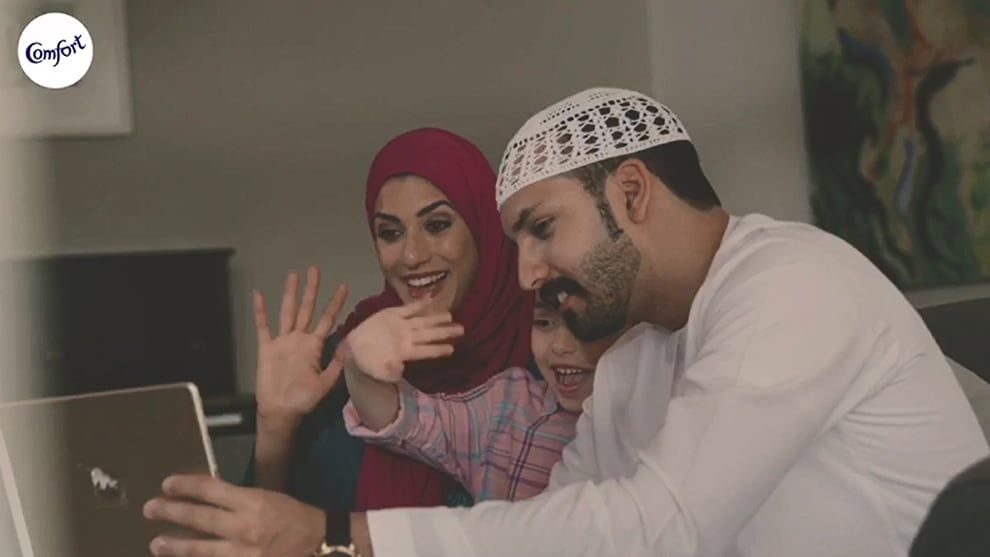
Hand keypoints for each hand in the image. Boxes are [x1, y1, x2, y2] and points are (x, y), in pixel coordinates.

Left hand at [143, 475, 324, 556]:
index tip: (167, 484)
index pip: (211, 490)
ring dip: (176, 546)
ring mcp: (244, 553)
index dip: (186, 486)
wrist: (317, 542)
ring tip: (156, 544)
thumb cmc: (291, 516)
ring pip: (201, 549)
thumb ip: (236, 499)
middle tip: (149, 509)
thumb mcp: (266, 498)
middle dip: (172, 513)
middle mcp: (245, 527)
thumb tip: (203, 499)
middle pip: (200, 518)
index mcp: (252, 502)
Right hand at [254, 266, 347, 427]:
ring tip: (293, 275)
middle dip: (312, 290)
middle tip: (315, 269)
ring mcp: (283, 342)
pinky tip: (259, 295)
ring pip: (287, 312)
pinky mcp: (267, 348)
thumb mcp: (325, 383)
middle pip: (307, 309)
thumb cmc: (303, 400)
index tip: (343, 286)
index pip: (327, 319)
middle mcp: (300, 339)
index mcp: (315, 346)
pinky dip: (261, 312)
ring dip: (290, 294)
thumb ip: (336, 364)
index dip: (335, 303)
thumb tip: (351, 345)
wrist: (280, 411)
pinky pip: (263, 327)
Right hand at [343, 299, 462, 382]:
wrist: (354, 350)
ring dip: (436, 318)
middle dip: (445, 332)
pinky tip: (431, 299)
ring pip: (422, 321)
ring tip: (450, 315)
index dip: (437, 349)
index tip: (451, 349)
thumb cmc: (368, 364)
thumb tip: (400, 371)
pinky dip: (419, 304)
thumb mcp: (377, 371)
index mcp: (405, 353)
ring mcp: (402, 325)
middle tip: (462, 329)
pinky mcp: (393, 314)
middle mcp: (408, 338)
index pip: (425, 351)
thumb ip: (389, 372)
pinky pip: (409, 309)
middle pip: (429, 334)